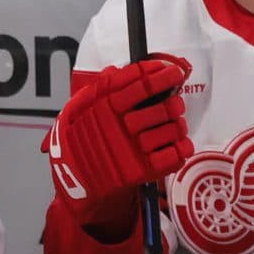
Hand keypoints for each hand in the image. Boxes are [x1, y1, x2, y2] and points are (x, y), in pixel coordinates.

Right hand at [47, 53, 193, 221]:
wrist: (73, 182)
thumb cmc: (77, 142)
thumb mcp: (75, 110)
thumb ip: (96, 90)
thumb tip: (114, 71)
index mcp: (105, 109)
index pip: (140, 85)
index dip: (160, 76)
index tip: (172, 72)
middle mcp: (120, 128)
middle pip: (161, 108)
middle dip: (174, 102)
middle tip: (175, 102)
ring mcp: (132, 151)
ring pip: (171, 130)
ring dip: (178, 124)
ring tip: (175, 124)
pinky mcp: (141, 172)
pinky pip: (173, 156)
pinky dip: (181, 148)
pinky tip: (177, 143)